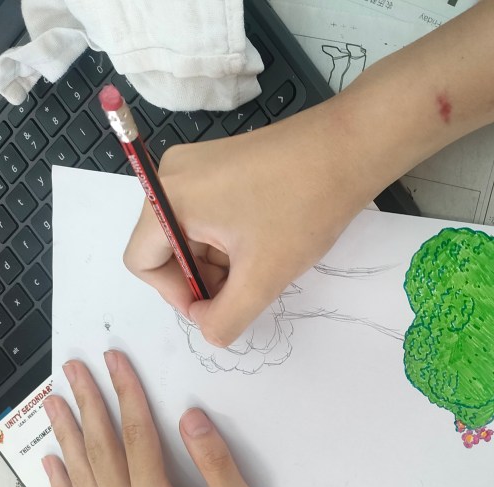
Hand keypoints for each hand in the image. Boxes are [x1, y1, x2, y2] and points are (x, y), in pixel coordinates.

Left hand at [42, 350, 273, 486]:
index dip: (126, 394)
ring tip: (53, 400)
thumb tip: (190, 417)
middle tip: (73, 367)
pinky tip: (51, 462)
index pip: (137, 438)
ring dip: (67, 435)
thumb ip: (216, 464)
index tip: (115, 361)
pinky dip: (62, 484)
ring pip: (83, 477)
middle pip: (100, 451)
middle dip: (87, 404)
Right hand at [123, 102, 374, 347]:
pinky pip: (207, 213)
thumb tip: (209, 329)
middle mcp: (172, 174)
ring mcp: (196, 165)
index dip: (175, 295)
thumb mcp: (263, 277)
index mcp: (170, 198)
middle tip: (246, 290)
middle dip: (201, 279)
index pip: (142, 262)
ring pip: (189, 233)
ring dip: (218, 261)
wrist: (351, 148)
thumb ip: (226, 317)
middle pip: (165, 247)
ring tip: (262, 264)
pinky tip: (264, 243)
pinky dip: (228, 238)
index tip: (216, 308)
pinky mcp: (220, 163)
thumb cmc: (304, 208)